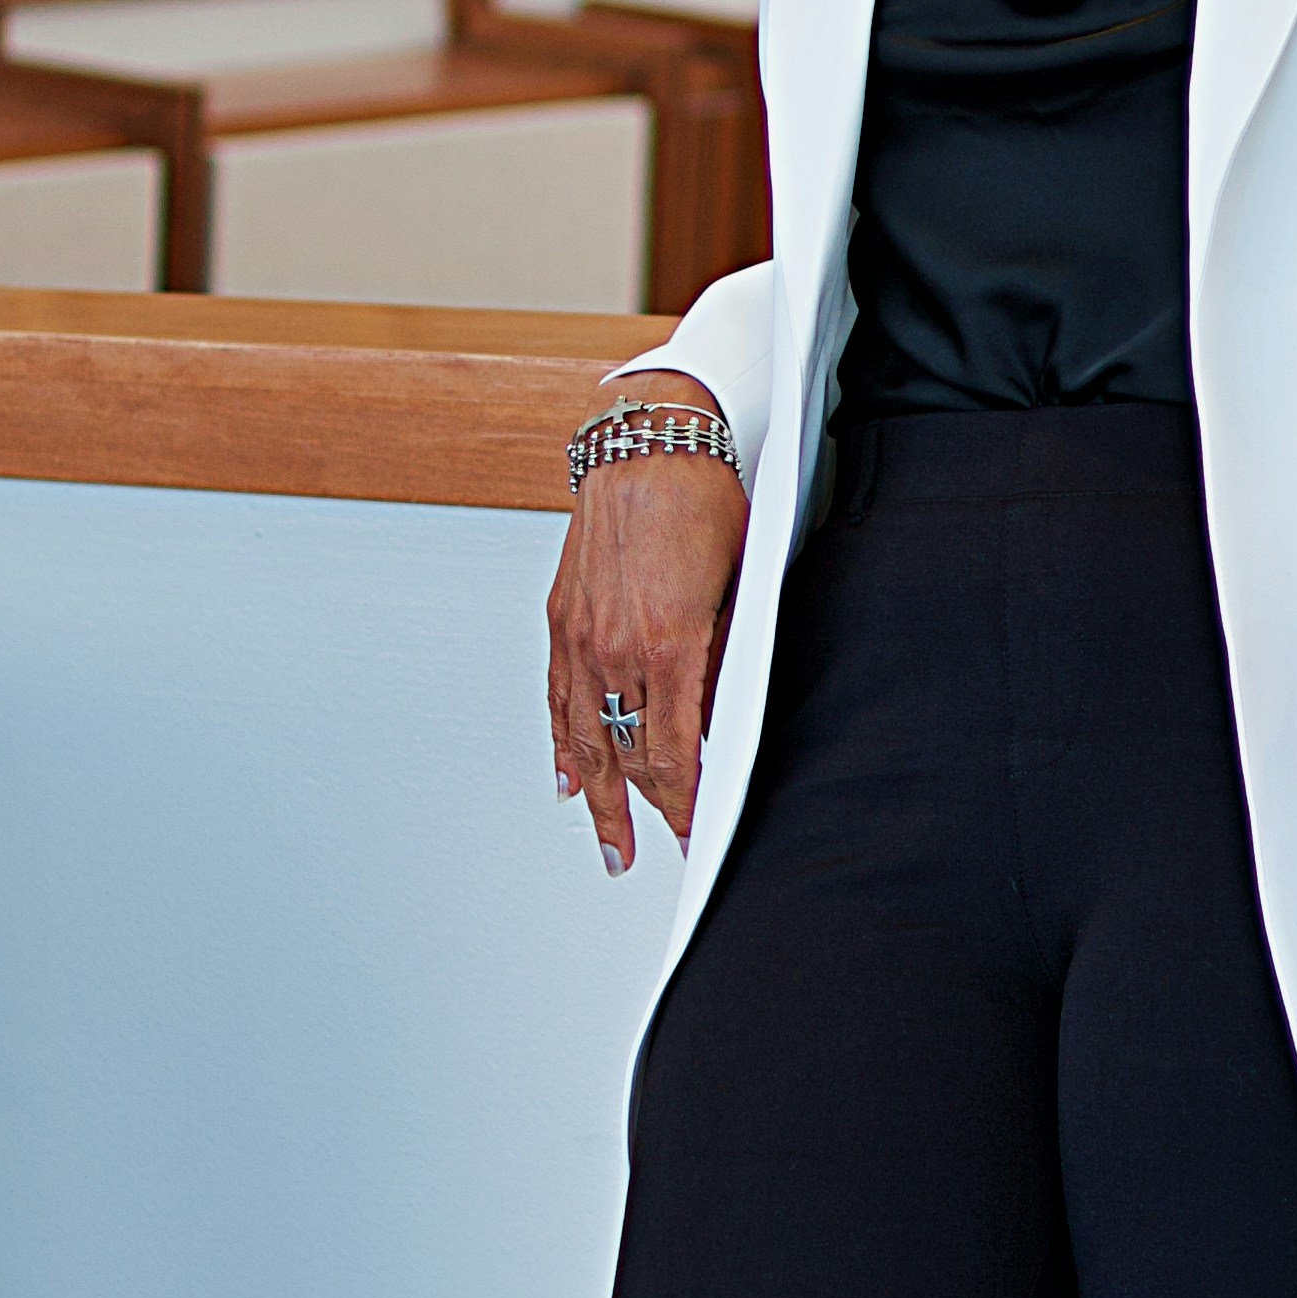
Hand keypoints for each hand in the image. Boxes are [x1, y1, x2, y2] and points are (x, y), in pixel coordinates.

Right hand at [545, 388, 752, 872]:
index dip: (687, 804)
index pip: (675, 754)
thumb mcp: (738, 586)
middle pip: (631, 757)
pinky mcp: (562, 620)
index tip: (699, 835)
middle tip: (657, 855)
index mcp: (668, 643)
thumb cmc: (703, 499)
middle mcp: (615, 647)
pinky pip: (558, 700)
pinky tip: (567, 780)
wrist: (646, 442)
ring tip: (610, 844)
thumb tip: (722, 720)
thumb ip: (726, 660)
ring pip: (588, 739)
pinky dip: (562, 746)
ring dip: (600, 800)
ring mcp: (581, 636)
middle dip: (649, 813)